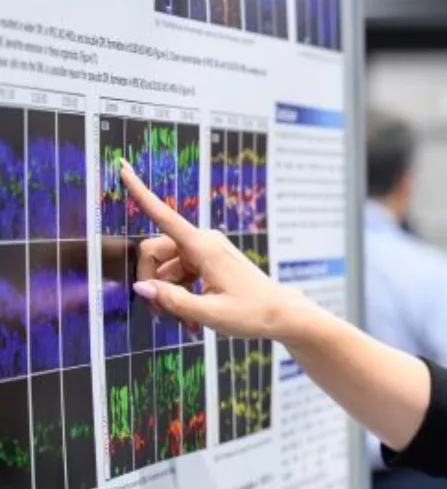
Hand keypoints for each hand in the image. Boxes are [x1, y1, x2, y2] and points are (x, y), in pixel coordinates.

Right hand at [120, 159, 304, 338]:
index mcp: (203, 246)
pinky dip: (180, 294)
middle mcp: (203, 241)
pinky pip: (180, 273)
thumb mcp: (208, 313)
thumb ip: (171, 300)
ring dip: (168, 295)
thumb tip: (141, 286)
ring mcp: (205, 250)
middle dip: (152, 283)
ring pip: (166, 268)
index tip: (122, 164)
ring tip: (187, 323)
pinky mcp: (208, 260)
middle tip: (160, 315)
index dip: (139, 190)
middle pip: (154, 252)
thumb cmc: (252, 313)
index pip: (163, 214)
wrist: (282, 314)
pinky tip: (191, 318)